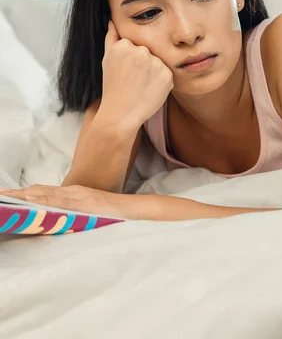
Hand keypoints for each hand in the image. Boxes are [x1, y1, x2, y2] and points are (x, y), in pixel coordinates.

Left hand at [0, 185, 134, 218]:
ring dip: (25, 196)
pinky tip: (32, 200)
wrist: (136, 209)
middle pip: (40, 192)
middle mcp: (73, 193)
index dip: (25, 194)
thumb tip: (63, 221)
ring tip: (7, 197)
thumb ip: (78, 212)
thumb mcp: (93, 210)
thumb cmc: (116, 212)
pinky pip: (60, 202)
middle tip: (1, 196)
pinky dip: (44, 200)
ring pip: (46, 195)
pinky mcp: (84, 204)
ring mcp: (78, 197)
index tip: (8, 196)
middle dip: (19, 195)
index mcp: (74, 195)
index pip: (44, 193)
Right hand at [99, 20, 173, 130]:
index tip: (125, 72)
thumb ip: (112, 37)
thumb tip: (112, 20)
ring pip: (158, 62)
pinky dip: (161, 82)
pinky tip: (149, 90)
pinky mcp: (167, 75)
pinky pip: (166, 74)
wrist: (121, 114)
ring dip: (153, 72)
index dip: (131, 60)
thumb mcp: (107, 59)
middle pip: (147, 52)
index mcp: (124, 45)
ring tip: (141, 86)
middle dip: (143, 64)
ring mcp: (155, 63)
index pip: (135, 44)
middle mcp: (141, 51)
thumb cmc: (112, 87)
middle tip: (133, 80)